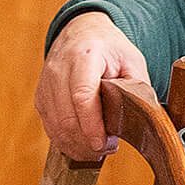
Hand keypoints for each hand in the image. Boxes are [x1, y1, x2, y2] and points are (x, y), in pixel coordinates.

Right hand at [34, 10, 151, 158]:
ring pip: (55, 125)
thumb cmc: (111, 50)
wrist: (82, 33)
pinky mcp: (41, 96)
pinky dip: (66, 141)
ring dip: (76, 145)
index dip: (91, 125)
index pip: (82, 95)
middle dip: (86, 141)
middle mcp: (59, 68)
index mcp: (85, 55)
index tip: (103, 144)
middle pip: (66, 116)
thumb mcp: (133, 62)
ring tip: (99, 151)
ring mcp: (46, 83)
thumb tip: (143, 120)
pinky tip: (83, 146)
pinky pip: (50, 126)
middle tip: (108, 149)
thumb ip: (138, 88)